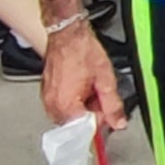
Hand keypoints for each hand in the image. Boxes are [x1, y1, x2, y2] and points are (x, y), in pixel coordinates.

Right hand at [42, 18, 123, 132]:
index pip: (85, 131)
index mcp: (66, 106)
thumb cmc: (82, 51)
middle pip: (76, 125)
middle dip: (92, 114)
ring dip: (83, 108)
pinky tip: (81, 86)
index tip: (108, 112)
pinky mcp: (46, 92)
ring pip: (70, 116)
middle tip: (100, 96)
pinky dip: (74, 100)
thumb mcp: (105, 79)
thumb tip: (118, 122)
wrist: (67, 33)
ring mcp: (47, 99)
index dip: (100, 121)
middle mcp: (53, 105)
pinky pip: (62, 105)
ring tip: (90, 88)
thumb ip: (112, 105)